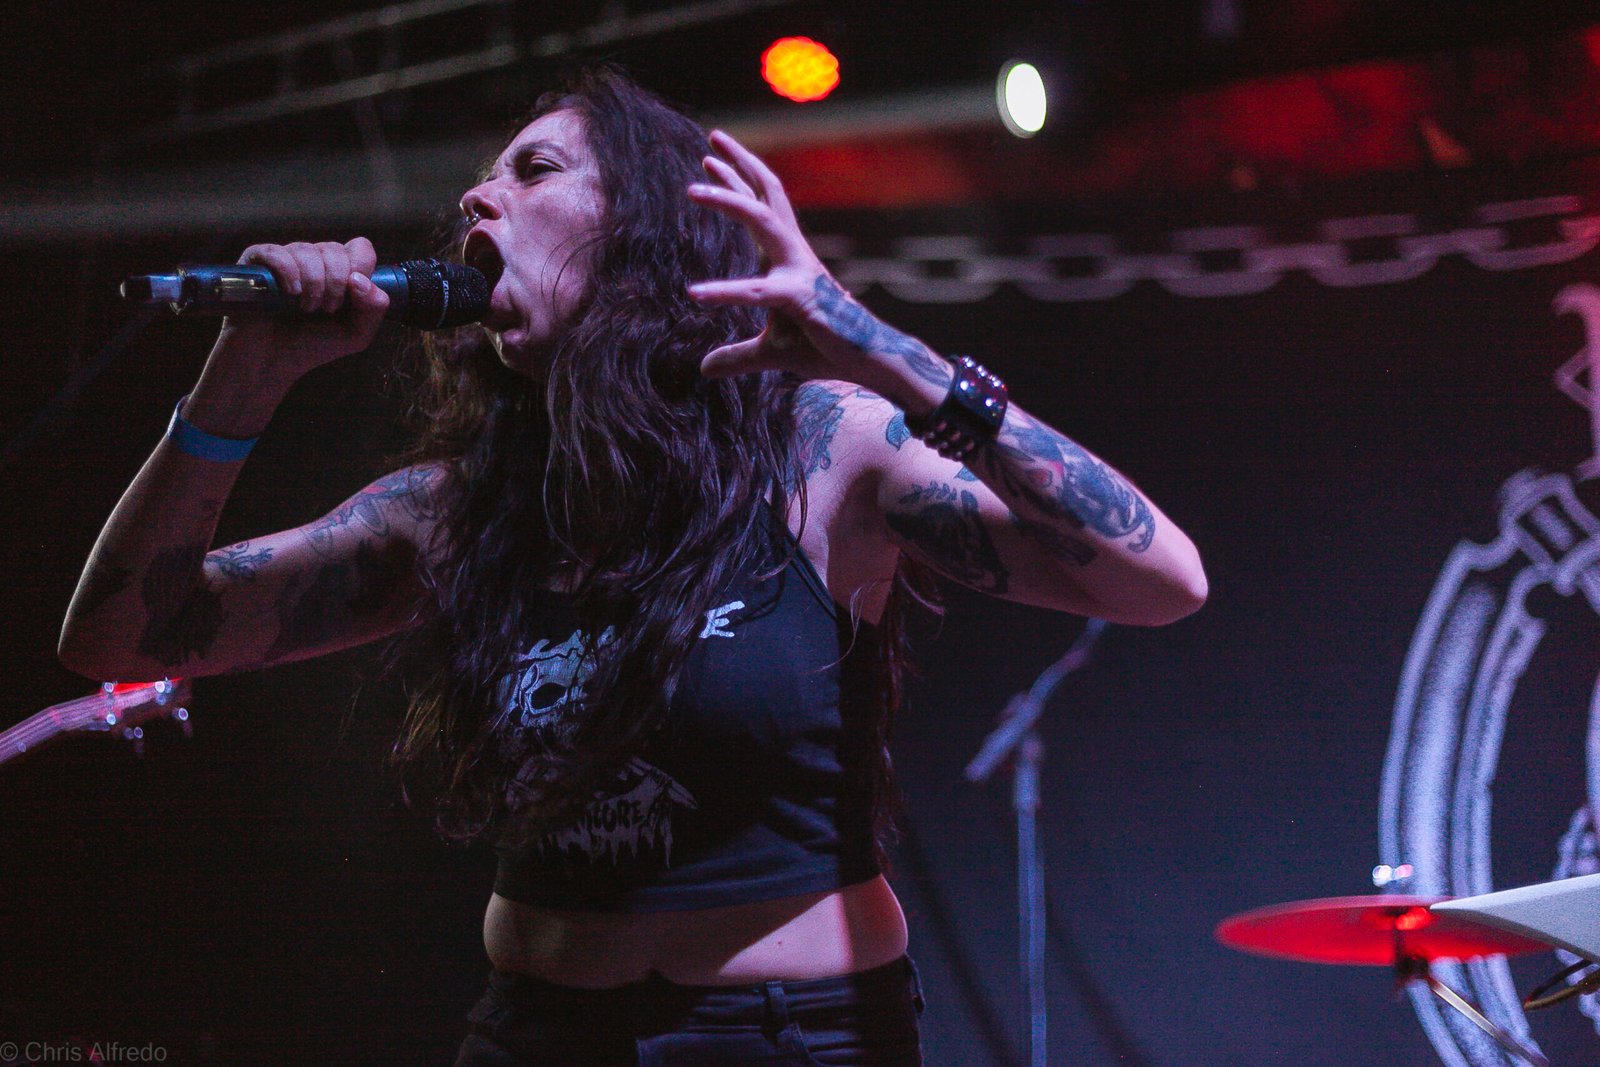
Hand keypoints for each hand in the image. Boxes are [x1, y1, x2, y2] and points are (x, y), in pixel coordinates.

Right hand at [209, 237, 390, 382]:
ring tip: (306, 309)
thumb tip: (361, 280)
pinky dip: (288, 273)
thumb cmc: (312, 345)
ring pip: (307, 251)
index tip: (351, 296)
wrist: (273, 361)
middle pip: (334, 250)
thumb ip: (374, 308)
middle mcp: (314, 259)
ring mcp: (286, 258)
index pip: (360, 248)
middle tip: (326, 309)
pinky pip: (276, 253)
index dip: (360, 268)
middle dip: (335, 284)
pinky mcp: (256, 262)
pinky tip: (291, 294)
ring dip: (312, 284)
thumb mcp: (356, 334)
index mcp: (340, 270)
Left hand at [686, 131, 893, 384]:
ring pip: (762, 221)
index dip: (739, 179)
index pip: (762, 205)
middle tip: (713, 139)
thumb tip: (705, 368)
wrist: (867, 361)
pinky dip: (726, 291)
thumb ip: (737, 356)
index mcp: (787, 257)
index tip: (712, 156)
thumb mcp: (770, 352)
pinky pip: (758, 291)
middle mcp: (794, 254)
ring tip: (692, 190)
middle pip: (765, 195)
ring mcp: (798, 271)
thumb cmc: (825, 348)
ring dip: (728, 201)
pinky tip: (696, 294)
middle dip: (740, 164)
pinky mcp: (800, 298)